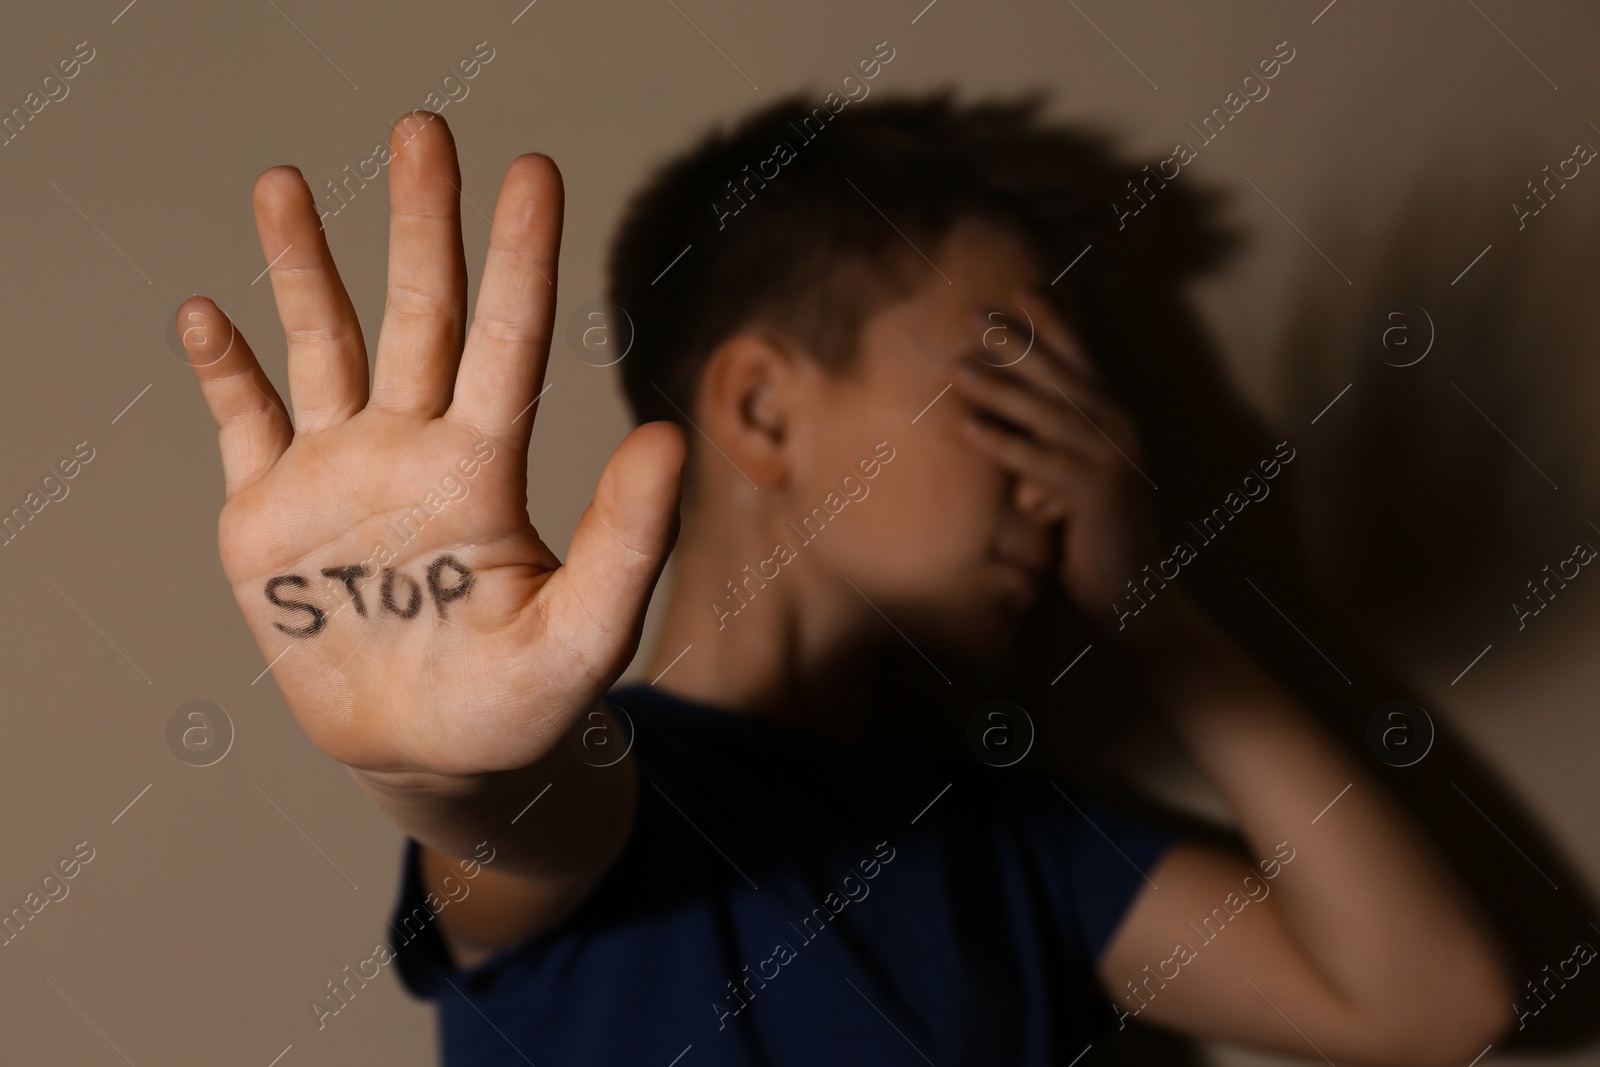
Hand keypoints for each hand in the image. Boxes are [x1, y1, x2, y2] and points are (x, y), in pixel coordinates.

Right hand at [180, 111, 684, 777]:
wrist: (432, 757)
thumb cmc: (517, 704)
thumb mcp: (584, 635)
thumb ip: (627, 541)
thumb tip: (668, 434)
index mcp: (484, 469)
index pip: (507, 343)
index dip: (518, 258)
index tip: (532, 171)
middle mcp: (413, 450)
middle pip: (419, 317)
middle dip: (423, 224)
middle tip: (426, 128)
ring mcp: (338, 476)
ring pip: (324, 348)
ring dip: (306, 268)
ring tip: (286, 181)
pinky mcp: (268, 518)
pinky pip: (243, 425)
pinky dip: (224, 372)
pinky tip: (208, 314)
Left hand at [952, 289, 1168, 636]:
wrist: (1137, 596)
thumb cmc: (1097, 542)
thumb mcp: (1072, 484)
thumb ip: (1051, 450)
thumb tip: (1004, 425)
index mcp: (1114, 423)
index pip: (1082, 362)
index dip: (1056, 324)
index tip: (1023, 288)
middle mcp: (1117, 431)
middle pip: (1062, 375)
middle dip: (1020, 342)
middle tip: (977, 315)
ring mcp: (1109, 459)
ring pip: (1047, 413)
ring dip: (1000, 388)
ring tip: (958, 367)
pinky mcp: (1095, 493)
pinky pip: (1039, 461)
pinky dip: (1002, 443)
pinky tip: (967, 428)